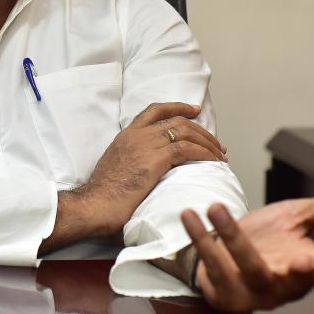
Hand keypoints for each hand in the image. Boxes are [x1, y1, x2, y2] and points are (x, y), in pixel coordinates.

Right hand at [40, 102, 226, 254]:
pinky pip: (187, 150)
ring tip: (220, 154)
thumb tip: (147, 170)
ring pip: (185, 132)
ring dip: (207, 142)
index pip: (154, 110)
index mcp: (125, 136)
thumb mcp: (117, 168)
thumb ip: (132, 161)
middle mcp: (136, 135)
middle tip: (216, 143)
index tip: (193, 109)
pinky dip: (205, 154)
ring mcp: (144, 145)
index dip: (177, 107)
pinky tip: (213, 162)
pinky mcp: (154, 160)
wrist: (93, 206)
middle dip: (201, 130)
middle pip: (176, 120)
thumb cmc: (104, 197)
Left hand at [182, 187, 313, 312]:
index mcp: (306, 265)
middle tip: (306, 259)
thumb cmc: (268, 241)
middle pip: (297, 277)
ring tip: (217, 208)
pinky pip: (212, 262)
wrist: (226, 258)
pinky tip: (191, 215)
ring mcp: (253, 287)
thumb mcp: (299, 219)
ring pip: (249, 265)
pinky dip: (201, 237)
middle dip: (302, 271)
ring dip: (233, 237)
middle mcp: (283, 280)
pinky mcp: (224, 287)